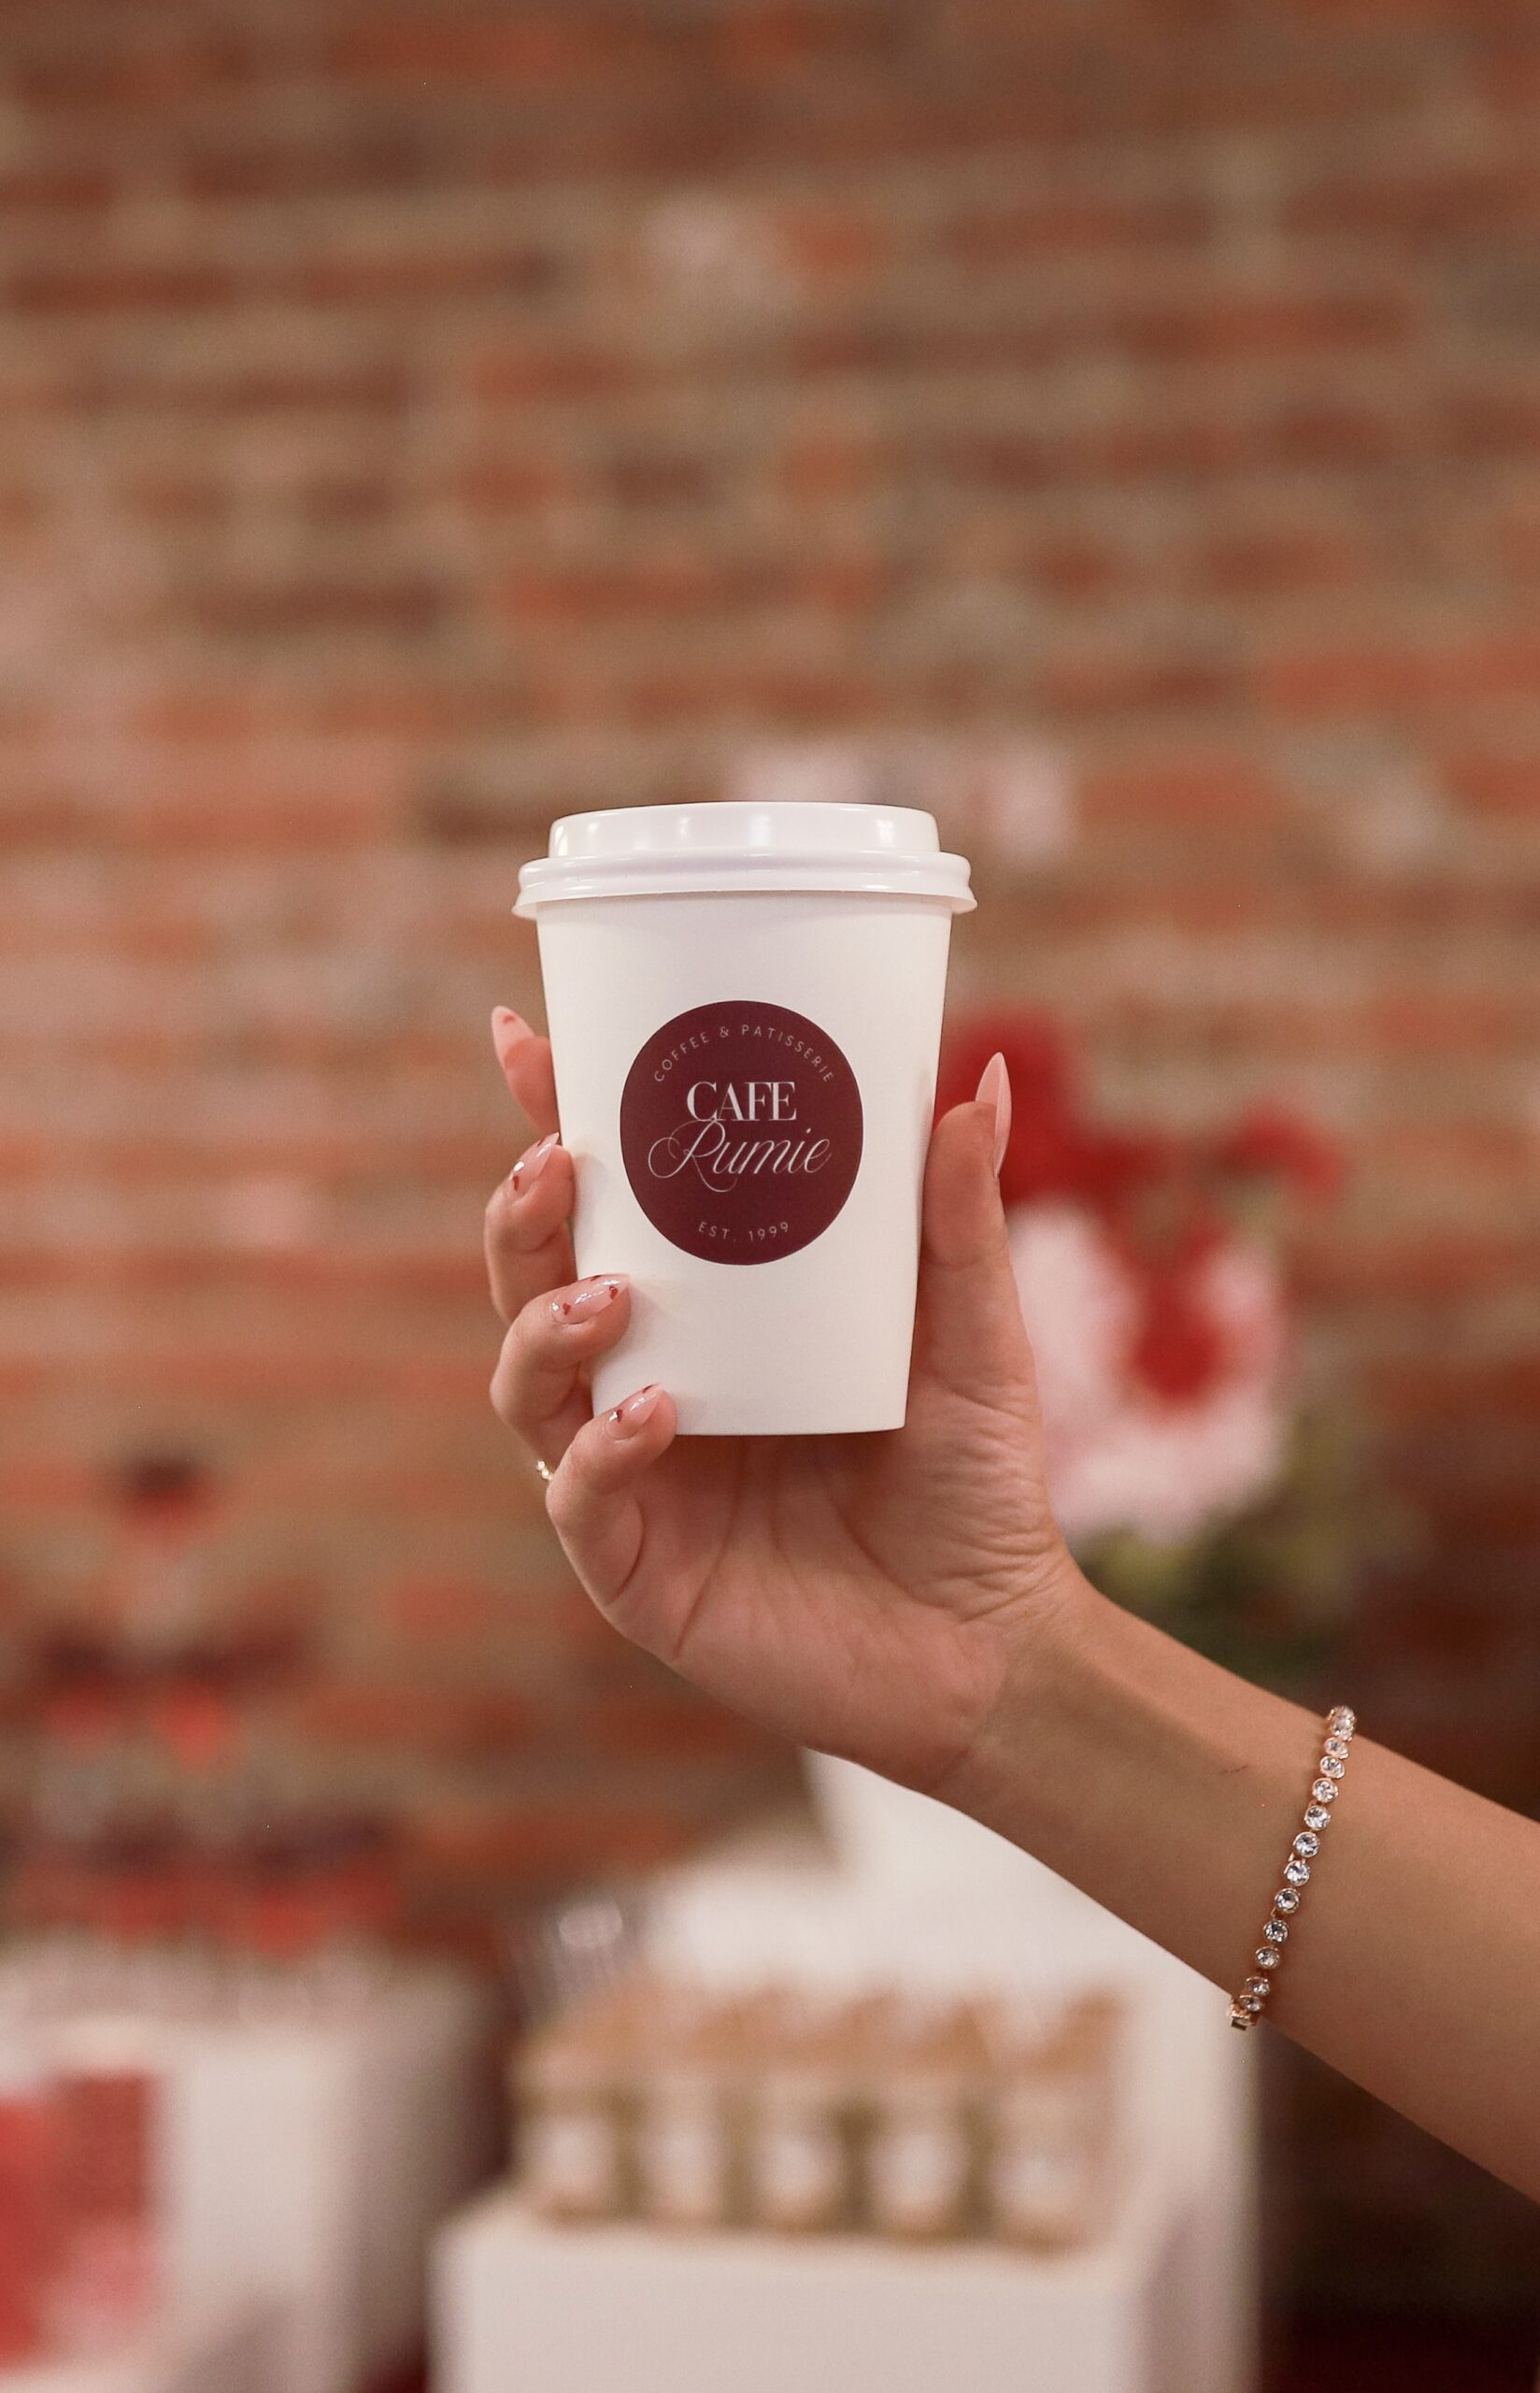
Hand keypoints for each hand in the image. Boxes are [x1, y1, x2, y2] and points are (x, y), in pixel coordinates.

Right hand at [485, 1010, 1075, 1792]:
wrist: (993, 1644)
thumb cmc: (974, 1482)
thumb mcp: (969, 1334)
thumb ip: (959, 1221)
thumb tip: (987, 1083)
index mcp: (706, 1320)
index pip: (605, 1210)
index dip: (553, 1126)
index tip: (526, 1042)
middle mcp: (646, 1387)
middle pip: (531, 1286)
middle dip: (521, 1218)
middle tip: (557, 1161)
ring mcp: (634, 1481)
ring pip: (529, 1387)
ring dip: (545, 1325)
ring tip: (610, 1292)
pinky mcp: (639, 1573)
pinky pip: (583, 1504)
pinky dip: (604, 1452)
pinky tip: (655, 1412)